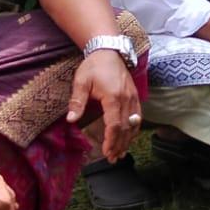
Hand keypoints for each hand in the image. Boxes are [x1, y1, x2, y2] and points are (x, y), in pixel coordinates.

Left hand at [67, 48, 142, 162]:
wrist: (109, 51)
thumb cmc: (93, 66)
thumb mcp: (81, 82)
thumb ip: (77, 101)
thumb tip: (70, 119)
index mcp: (113, 97)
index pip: (115, 124)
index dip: (112, 140)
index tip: (107, 152)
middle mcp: (127, 99)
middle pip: (126, 128)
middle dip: (119, 145)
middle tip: (112, 158)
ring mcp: (133, 98)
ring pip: (134, 124)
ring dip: (128, 140)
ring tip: (120, 153)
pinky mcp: (135, 97)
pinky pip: (138, 117)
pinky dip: (134, 130)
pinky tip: (129, 138)